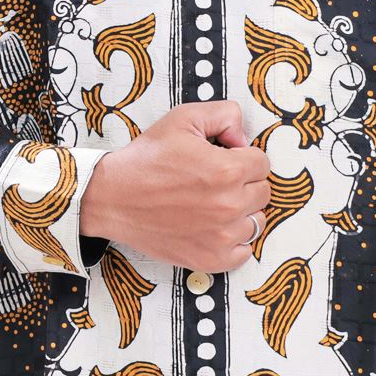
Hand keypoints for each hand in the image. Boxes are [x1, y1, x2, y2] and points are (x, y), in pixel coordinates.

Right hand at [79, 100, 270, 271]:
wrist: (112, 198)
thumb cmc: (146, 160)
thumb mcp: (183, 119)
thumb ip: (225, 115)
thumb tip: (243, 138)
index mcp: (227, 170)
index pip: (262, 164)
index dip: (243, 157)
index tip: (224, 160)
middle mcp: (229, 206)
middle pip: (262, 193)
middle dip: (244, 183)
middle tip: (215, 181)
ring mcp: (221, 236)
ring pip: (256, 222)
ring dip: (241, 212)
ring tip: (213, 204)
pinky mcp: (211, 259)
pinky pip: (243, 252)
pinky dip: (233, 241)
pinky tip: (213, 228)